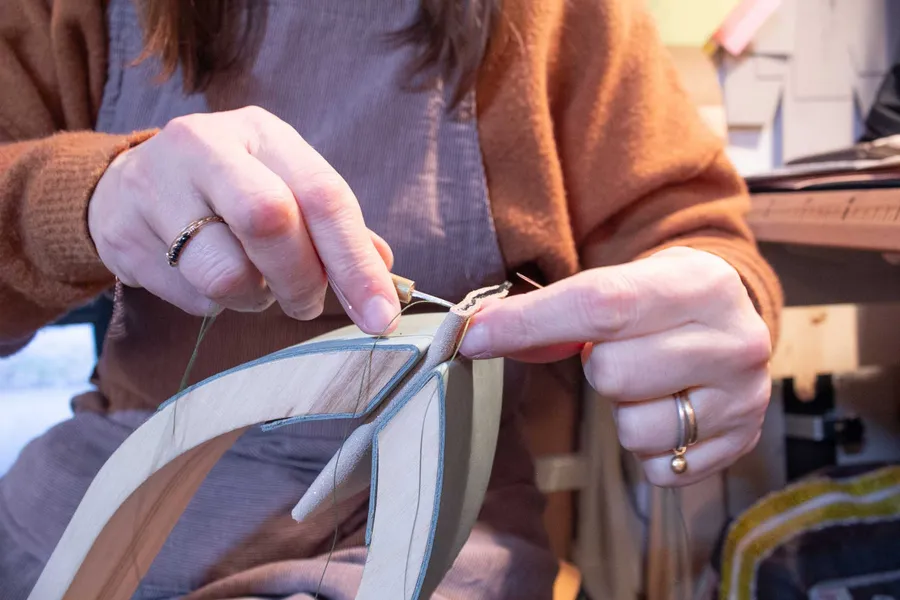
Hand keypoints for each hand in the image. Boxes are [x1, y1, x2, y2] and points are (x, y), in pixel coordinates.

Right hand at [88, 106, 398, 333]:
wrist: (129, 185)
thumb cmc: (230, 191)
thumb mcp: (285, 187)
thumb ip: (333, 229)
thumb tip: (386, 276)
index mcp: (262, 133)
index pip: (323, 196)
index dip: (357, 263)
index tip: (382, 315)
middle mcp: (206, 146)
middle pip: (270, 221)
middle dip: (301, 280)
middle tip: (306, 302)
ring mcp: (156, 186)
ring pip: (226, 273)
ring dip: (255, 298)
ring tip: (252, 284)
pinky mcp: (123, 233)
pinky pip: (192, 297)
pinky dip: (217, 305)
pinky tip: (208, 278)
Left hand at [458, 247, 772, 485]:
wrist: (736, 316)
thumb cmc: (661, 299)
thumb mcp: (620, 284)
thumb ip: (552, 312)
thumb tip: (479, 335)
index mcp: (699, 285)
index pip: (600, 305)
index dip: (529, 323)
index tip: (475, 337)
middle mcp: (733, 341)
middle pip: (612, 374)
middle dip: (598, 368)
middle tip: (622, 353)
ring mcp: (745, 397)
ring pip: (635, 431)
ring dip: (625, 413)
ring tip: (649, 385)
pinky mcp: (744, 443)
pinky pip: (663, 469)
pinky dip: (653, 449)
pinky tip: (670, 412)